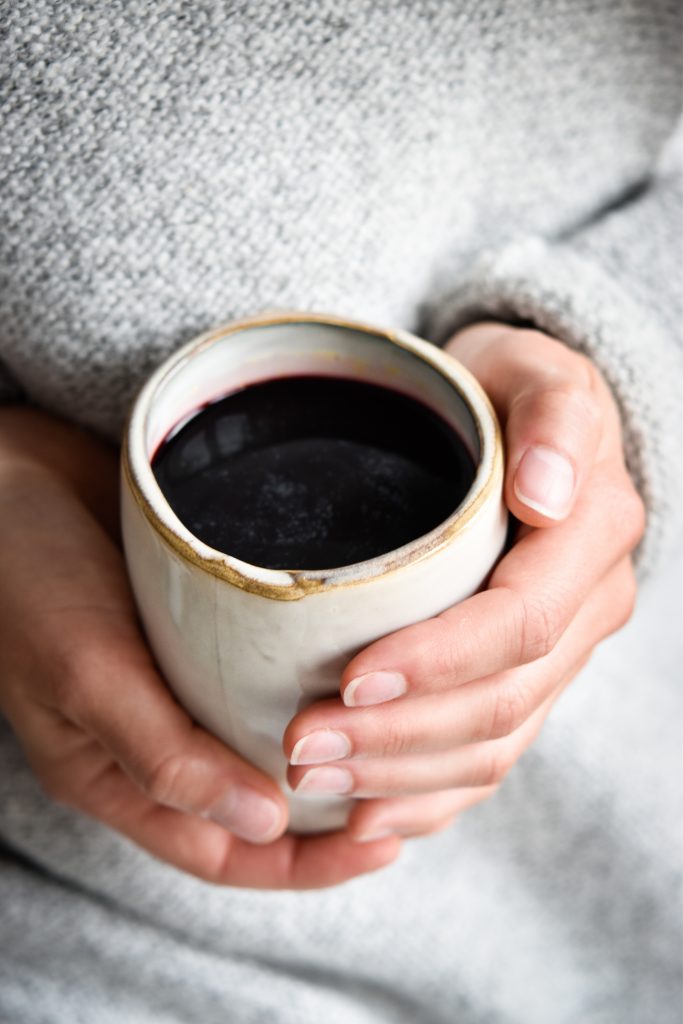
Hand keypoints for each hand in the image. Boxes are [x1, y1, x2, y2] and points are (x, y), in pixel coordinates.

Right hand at [0, 409, 399, 886]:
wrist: (11, 477)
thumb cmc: (27, 578)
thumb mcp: (84, 674)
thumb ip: (162, 755)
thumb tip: (265, 825)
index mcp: (116, 772)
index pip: (222, 850)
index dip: (304, 864)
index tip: (384, 843)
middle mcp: (156, 734)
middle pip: (256, 804)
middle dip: (332, 813)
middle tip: (411, 794)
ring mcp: (179, 680)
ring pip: (267, 740)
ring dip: (332, 748)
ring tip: (402, 738)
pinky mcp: (200, 626)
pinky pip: (264, 671)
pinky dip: (312, 680)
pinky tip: (361, 664)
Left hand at [283, 324, 644, 840]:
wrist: (520, 431)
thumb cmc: (506, 391)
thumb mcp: (533, 371)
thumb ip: (552, 416)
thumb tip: (547, 494)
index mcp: (590, 538)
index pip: (520, 623)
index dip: (437, 660)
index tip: (348, 677)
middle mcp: (586, 607)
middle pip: (500, 702)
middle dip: (398, 736)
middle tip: (301, 745)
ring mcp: (560, 655)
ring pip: (493, 747)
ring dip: (401, 778)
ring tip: (312, 779)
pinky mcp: (528, 682)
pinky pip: (491, 761)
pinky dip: (430, 800)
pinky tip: (369, 817)